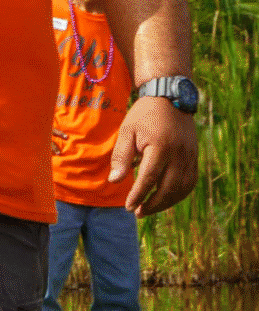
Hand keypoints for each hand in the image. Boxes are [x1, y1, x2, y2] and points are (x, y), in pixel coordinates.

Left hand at [113, 96, 198, 217]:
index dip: (138, 195)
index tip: (128, 207)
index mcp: (160, 147)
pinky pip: (190, 182)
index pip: (149, 179)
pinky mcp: (195, 157)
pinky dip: (179, 194)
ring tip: (149, 208)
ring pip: (182, 188)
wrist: (170, 97)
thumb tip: (115, 181)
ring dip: (166, 202)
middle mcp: (179, 154)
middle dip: (153, 204)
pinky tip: (165, 199)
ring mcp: (190, 156)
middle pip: (168, 188)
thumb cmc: (144, 115)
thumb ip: (121, 157)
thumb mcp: (127, 131)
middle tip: (137, 212)